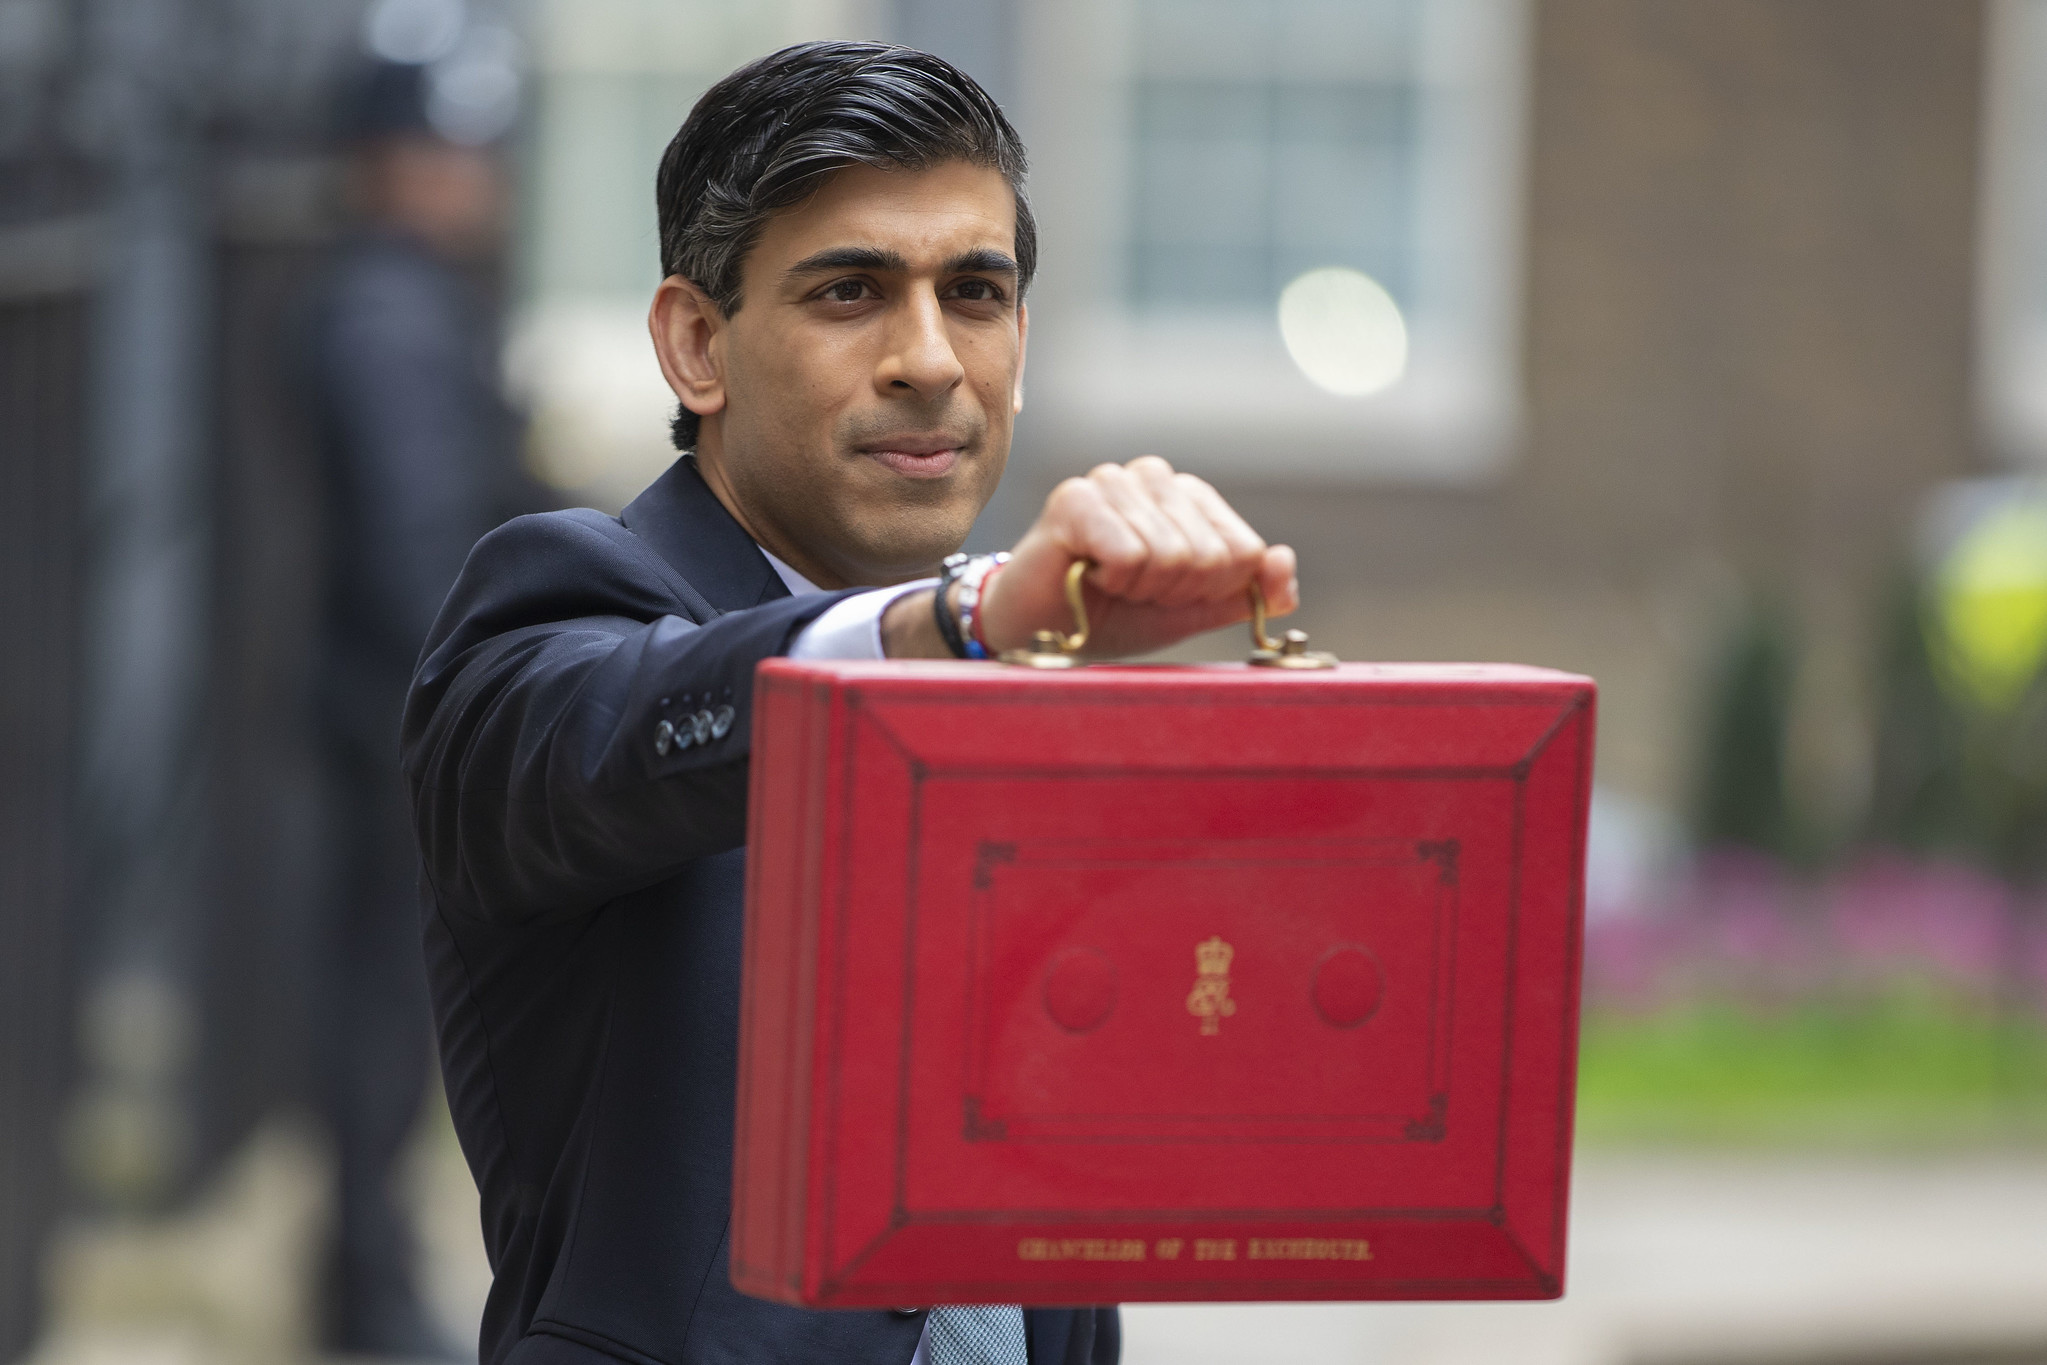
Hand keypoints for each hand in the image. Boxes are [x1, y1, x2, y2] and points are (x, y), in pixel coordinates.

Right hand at [978, 456, 1297, 658]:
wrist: (1041, 632)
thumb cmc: (1114, 614)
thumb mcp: (1193, 609)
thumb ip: (1247, 591)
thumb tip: (1283, 564)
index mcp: (1189, 496)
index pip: (1244, 551)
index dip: (1208, 590)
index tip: (1166, 593)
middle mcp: (1154, 476)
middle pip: (1209, 555)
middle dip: (1172, 592)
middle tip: (1131, 591)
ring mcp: (1114, 481)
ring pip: (1170, 555)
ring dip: (1139, 589)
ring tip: (1107, 582)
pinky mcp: (1076, 499)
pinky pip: (1130, 554)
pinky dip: (1111, 581)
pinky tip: (1086, 574)